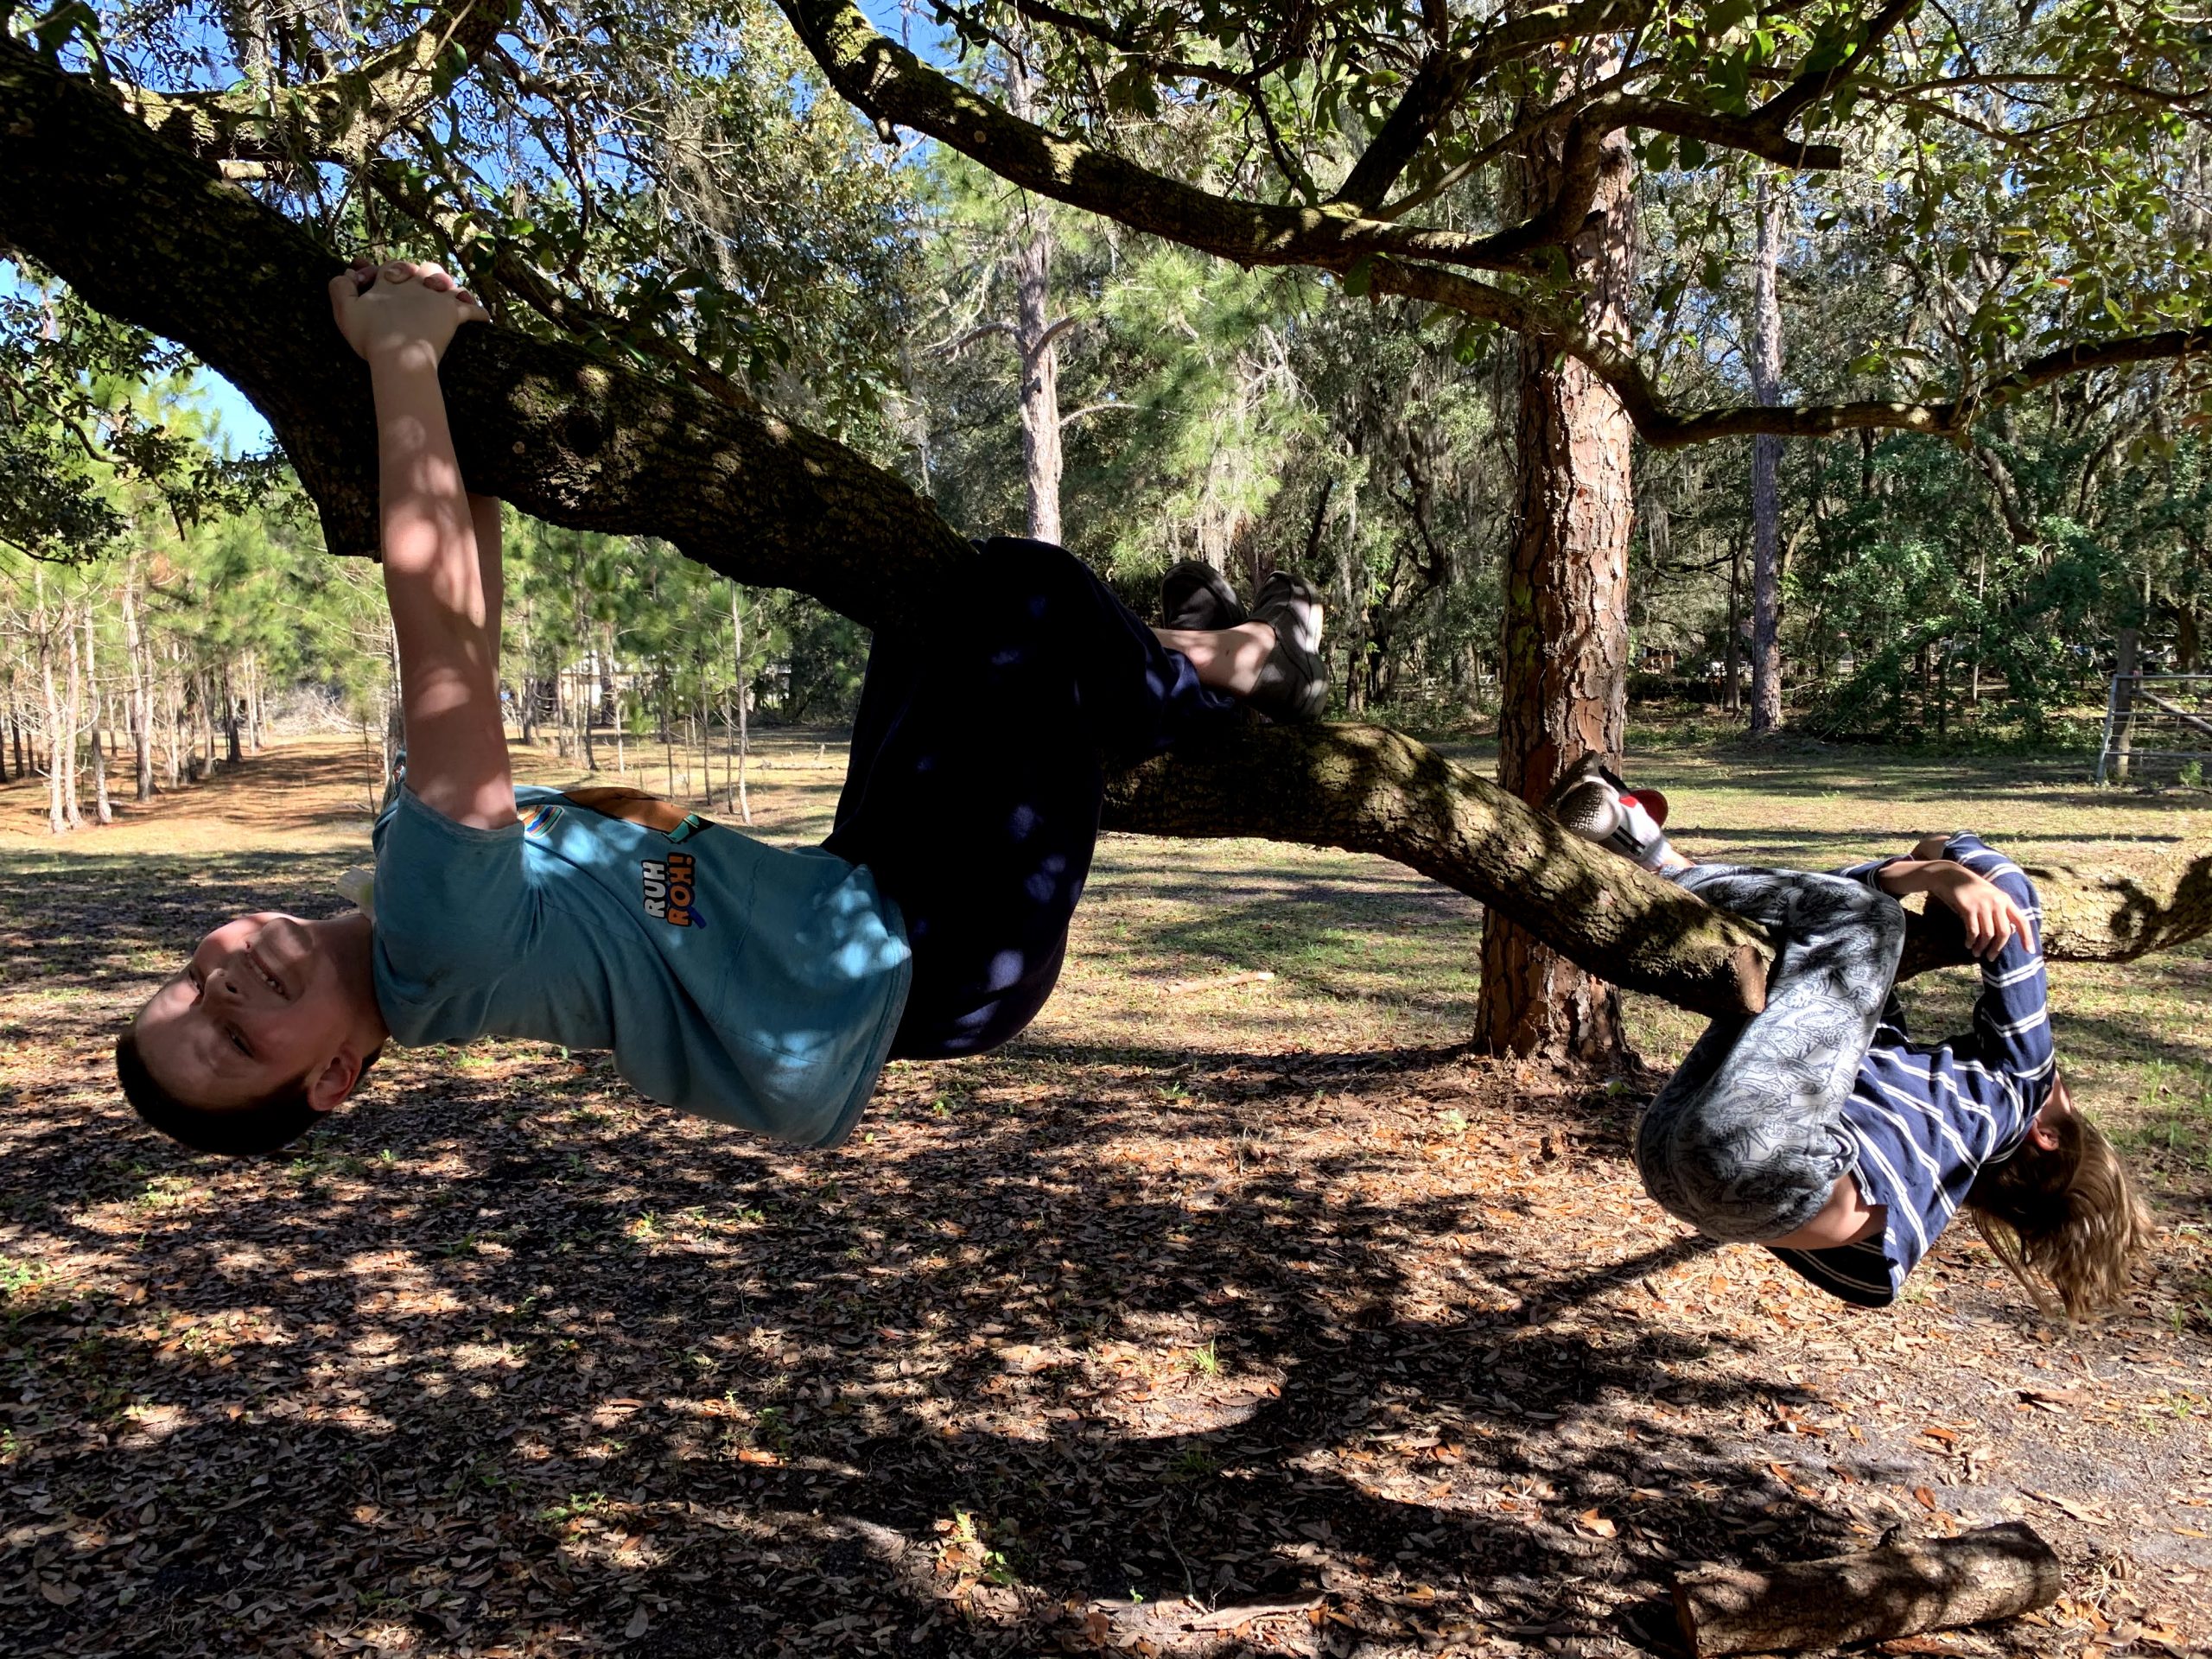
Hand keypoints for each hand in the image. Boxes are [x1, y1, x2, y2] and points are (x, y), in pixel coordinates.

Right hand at [328, 259, 487, 366]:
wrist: (399, 355)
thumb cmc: (370, 336)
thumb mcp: (345, 312)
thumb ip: (340, 289)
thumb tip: (343, 273)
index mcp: (390, 281)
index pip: (391, 266)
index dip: (386, 272)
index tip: (380, 282)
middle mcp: (415, 283)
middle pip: (423, 268)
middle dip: (421, 274)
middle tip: (420, 285)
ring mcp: (436, 297)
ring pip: (447, 281)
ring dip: (447, 286)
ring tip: (447, 294)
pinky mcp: (453, 314)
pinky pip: (472, 309)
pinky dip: (478, 312)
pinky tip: (484, 317)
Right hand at [1929, 862, 2034, 960]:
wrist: (1949, 875)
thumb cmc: (1970, 888)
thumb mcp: (1990, 896)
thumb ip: (2000, 911)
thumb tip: (2008, 933)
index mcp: (2005, 899)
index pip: (2022, 920)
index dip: (2027, 937)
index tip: (2029, 951)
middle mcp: (1997, 902)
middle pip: (2004, 932)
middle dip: (1997, 948)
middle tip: (1991, 957)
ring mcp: (1982, 905)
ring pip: (1988, 934)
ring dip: (1982, 947)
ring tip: (1976, 953)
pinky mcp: (1968, 908)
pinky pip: (1973, 930)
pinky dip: (1971, 940)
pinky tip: (1968, 944)